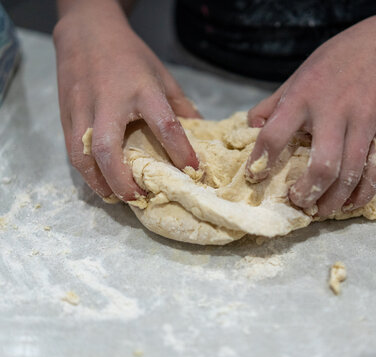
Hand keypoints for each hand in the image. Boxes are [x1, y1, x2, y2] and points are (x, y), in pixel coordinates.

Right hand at [53, 1, 199, 201]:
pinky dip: (86, 171)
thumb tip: (200, 134)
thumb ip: (181, 105)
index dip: (180, 152)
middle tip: (138, 197)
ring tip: (118, 197)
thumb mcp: (162, 75)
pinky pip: (72, 149)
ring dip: (99, 182)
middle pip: (106, 149)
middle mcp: (109, 101)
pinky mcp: (65, 114)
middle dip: (121, 180)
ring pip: (82, 155)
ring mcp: (82, 108)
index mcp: (142, 90)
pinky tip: (101, 181)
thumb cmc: (130, 55)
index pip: (165, 125)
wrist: (87, 31)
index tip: (192, 171)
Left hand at [245, 14, 375, 216]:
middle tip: (298, 203)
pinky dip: (363, 194)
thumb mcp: (295, 77)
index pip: (275, 134)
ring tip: (321, 211)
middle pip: (323, 165)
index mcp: (303, 97)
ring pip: (351, 174)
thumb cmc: (332, 65)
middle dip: (308, 193)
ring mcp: (364, 122)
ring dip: (334, 201)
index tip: (254, 177)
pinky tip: (349, 203)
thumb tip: (250, 131)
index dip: (261, 161)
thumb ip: (271, 105)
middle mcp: (334, 110)